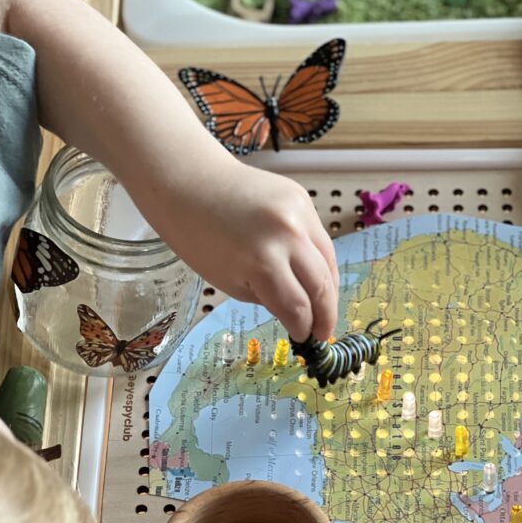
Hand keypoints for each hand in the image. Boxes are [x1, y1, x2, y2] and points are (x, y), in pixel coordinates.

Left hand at [155, 158, 339, 342]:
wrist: (191, 182)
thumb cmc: (198, 238)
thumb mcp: (229, 282)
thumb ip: (268, 297)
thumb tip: (295, 310)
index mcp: (262, 262)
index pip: (297, 307)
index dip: (303, 329)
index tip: (303, 340)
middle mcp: (288, 236)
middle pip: (321, 286)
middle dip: (325, 316)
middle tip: (323, 334)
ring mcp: (300, 213)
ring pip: (328, 261)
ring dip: (330, 290)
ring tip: (324, 309)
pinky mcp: (303, 199)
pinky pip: (320, 239)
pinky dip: (321, 262)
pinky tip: (316, 277)